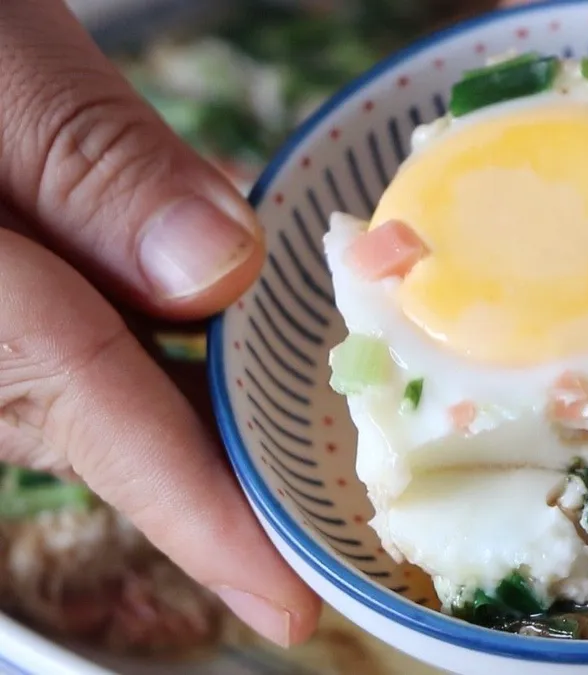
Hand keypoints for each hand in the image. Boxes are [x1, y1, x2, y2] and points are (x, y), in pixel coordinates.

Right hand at [0, 0, 320, 645]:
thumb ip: (92, 165)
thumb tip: (217, 269)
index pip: (101, 420)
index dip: (206, 522)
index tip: (289, 608)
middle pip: (121, 428)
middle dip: (237, 473)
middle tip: (349, 516)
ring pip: (113, 396)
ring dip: (216, 408)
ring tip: (323, 431)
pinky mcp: (4, 307)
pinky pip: (93, 350)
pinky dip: (174, 349)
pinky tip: (234, 326)